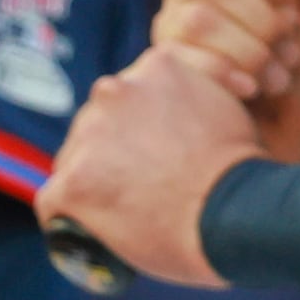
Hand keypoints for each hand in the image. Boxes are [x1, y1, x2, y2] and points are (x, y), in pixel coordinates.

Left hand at [37, 48, 259, 288]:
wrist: (238, 216)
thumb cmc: (245, 172)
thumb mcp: (228, 106)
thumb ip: (193, 99)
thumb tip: (184, 116)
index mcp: (156, 67)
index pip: (133, 92)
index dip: (144, 123)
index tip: (159, 150)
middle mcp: (114, 91)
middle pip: (99, 123)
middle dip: (114, 150)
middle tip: (142, 184)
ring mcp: (89, 137)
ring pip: (74, 159)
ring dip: (91, 180)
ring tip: (122, 212)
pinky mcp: (72, 183)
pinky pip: (54, 202)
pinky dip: (68, 218)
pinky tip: (90, 233)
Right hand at [153, 0, 299, 163]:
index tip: (297, 11)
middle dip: (264, 23)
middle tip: (289, 52)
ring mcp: (173, 26)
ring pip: (196, 19)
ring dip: (249, 54)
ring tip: (275, 76)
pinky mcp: (162, 67)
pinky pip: (180, 59)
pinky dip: (227, 76)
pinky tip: (249, 91)